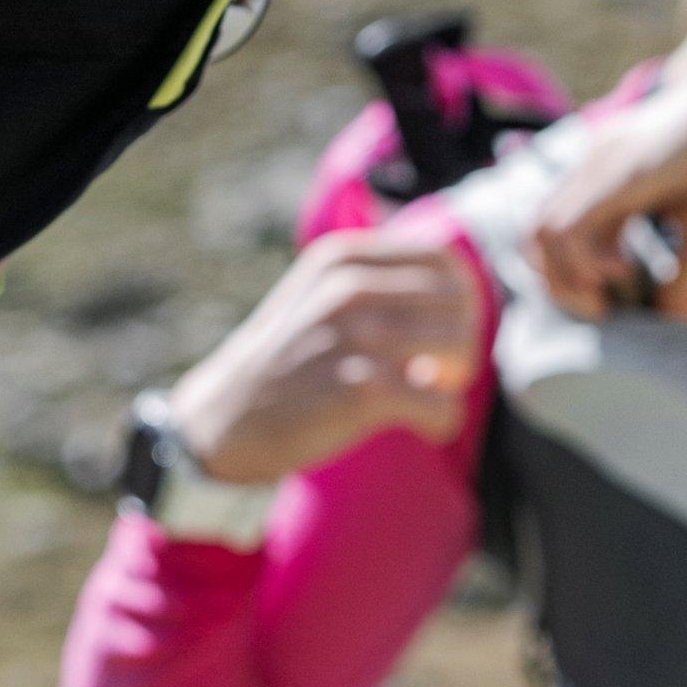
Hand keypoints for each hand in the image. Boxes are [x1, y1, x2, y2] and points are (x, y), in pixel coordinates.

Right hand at [157, 218, 487, 489]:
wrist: (223, 419)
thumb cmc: (284, 362)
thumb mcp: (318, 295)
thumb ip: (377, 281)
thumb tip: (463, 290)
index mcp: (342, 258)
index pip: (445, 261)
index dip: (463, 300)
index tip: (444, 332)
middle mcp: (347, 288)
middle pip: (460, 303)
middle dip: (464, 342)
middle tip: (439, 373)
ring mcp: (352, 337)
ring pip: (459, 348)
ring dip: (455, 381)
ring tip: (428, 397)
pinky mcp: (358, 391)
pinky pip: (441, 404)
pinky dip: (443, 420)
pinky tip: (424, 428)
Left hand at [524, 47, 686, 322]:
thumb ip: (682, 279)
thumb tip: (671, 324)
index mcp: (610, 169)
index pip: (555, 225)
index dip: (566, 271)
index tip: (604, 300)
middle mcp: (596, 159)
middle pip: (536, 231)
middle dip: (558, 282)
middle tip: (599, 309)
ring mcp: (604, 160)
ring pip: (544, 230)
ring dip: (567, 277)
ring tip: (607, 295)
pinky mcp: (620, 171)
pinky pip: (570, 225)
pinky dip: (585, 261)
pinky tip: (622, 270)